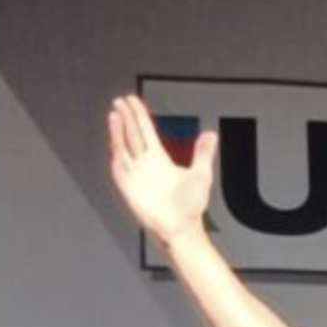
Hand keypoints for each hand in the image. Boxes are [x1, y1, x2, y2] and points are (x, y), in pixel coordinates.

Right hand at [106, 94, 216, 245]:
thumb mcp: (201, 174)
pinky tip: (115, 132)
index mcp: (159, 159)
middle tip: (121, 100)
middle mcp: (144, 163)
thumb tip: (211, 135)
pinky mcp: (127, 181)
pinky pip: (119, 159)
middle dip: (127, 116)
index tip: (133, 101)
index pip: (146, 131)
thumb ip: (203, 153)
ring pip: (124, 144)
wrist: (180, 227)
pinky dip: (116, 144)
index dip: (139, 115)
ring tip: (116, 111)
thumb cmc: (190, 206)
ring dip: (119, 128)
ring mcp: (134, 171)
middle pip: (132, 133)